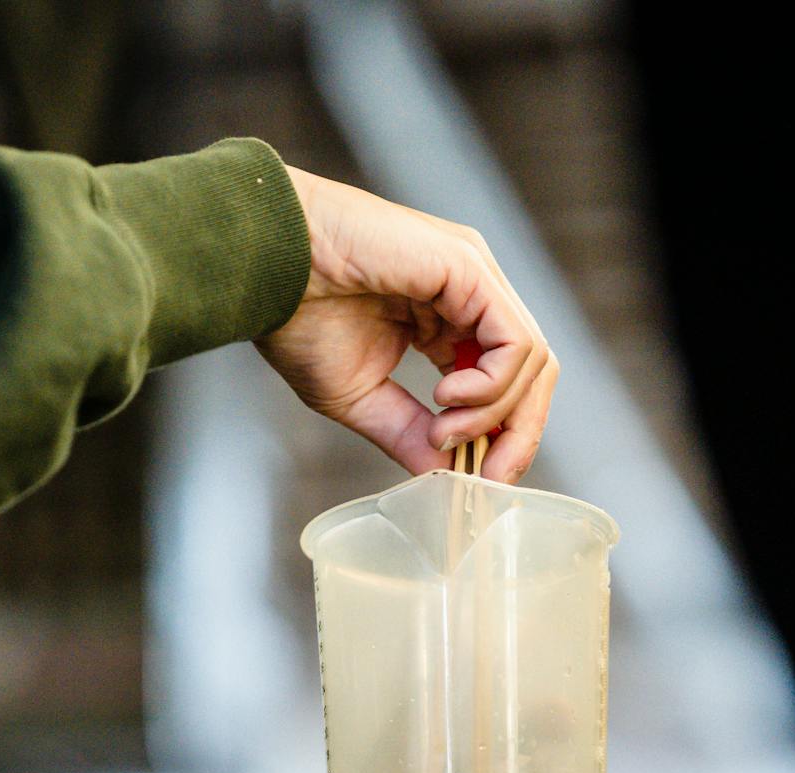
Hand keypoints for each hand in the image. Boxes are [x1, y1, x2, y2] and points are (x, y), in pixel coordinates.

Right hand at [255, 166, 556, 481]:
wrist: (262, 267)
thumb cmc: (295, 317)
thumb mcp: (360, 396)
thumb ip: (408, 432)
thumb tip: (444, 475)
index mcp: (447, 317)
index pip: (505, 380)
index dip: (501, 435)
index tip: (476, 482)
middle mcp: (471, 292)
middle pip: (532, 371)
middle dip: (517, 435)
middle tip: (485, 479)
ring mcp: (474, 275)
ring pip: (531, 359)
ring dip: (494, 414)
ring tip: (443, 432)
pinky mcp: (469, 267)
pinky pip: (514, 341)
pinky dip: (491, 385)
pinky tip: (446, 399)